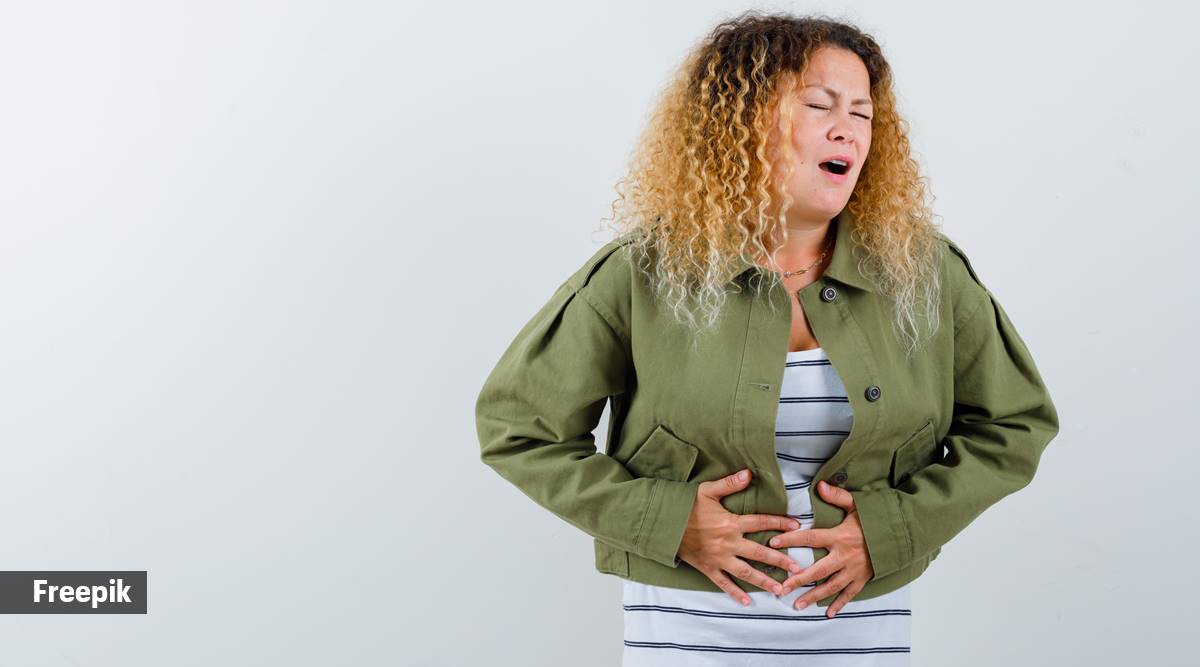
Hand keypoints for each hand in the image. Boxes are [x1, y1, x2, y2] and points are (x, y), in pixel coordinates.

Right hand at [676, 468, 803, 605]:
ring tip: (780, 589)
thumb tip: (749, 474)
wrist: (663, 524)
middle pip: (760, 553)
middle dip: (780, 561)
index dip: (780, 523)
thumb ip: (729, 484)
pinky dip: (735, 593)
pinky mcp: (708, 567)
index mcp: (731, 523)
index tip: (796, 526)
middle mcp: (729, 542)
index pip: (761, 522)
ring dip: (764, 581)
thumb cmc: (685, 506)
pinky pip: (723, 583)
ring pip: (746, 572)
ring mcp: (719, 558)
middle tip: (798, 570)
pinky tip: (747, 602)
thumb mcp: (706, 490)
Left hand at [769, 480, 874, 616]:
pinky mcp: (862, 579)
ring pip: (830, 586)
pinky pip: (849, 594)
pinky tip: (828, 613)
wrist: (900, 536)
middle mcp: (844, 556)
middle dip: (798, 580)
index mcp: (839, 537)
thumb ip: (837, 496)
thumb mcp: (857, 505)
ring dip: (813, 596)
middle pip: (818, 570)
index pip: (810, 538)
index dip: (791, 540)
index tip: (773, 543)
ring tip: (797, 605)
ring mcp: (853, 570)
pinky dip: (839, 604)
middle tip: (782, 588)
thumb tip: (819, 485)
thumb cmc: (875, 519)